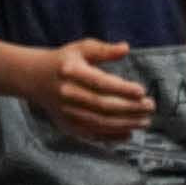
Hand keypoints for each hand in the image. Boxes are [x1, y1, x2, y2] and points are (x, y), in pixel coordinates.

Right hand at [32, 38, 156, 142]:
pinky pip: (91, 134)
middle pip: (102, 105)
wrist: (35, 78)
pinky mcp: (67, 125)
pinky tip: (128, 134)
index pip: (100, 83)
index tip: (142, 91)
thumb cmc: (65, 60)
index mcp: (71, 71)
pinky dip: (110, 137)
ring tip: (145, 121)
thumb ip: (104, 49)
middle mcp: (67, 94)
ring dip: (124, 124)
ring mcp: (66, 112)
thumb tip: (126, 48)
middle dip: (129, 108)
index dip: (122, 89)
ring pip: (98, 122)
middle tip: (150, 107)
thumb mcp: (82, 48)